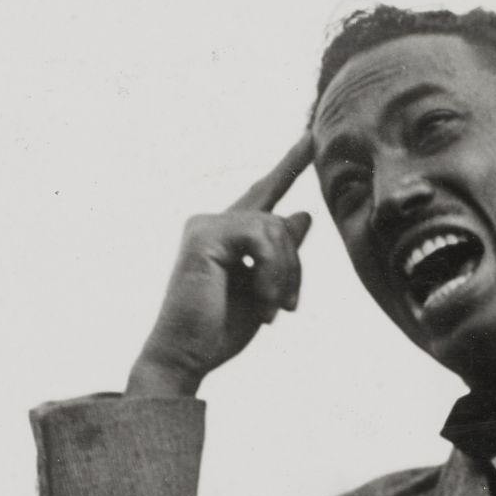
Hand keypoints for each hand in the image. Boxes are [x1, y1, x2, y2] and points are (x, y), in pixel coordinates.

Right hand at [127, 133, 314, 397]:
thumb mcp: (263, 289)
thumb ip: (281, 254)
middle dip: (294, 267)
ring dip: (285, 275)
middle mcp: (211, 222)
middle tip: (288, 307)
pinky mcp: (204, 235)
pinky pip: (261, 238)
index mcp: (225, 234)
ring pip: (275, 229)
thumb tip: (303, 214)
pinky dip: (272, 273)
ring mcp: (205, 225)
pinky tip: (263, 299)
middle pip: (279, 222)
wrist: (186, 357)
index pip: (263, 193)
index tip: (310, 138)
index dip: (288, 165)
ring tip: (274, 309)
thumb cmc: (219, 330)